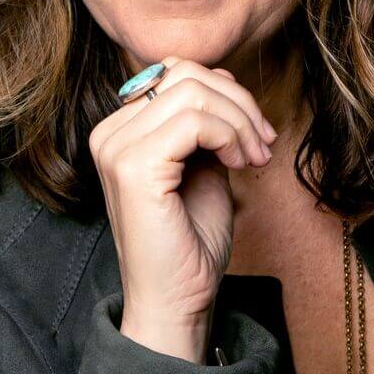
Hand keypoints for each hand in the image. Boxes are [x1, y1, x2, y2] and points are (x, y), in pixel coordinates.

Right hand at [88, 57, 277, 362]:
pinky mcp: (133, 166)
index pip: (176, 73)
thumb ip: (206, 124)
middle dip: (239, 104)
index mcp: (121, 131)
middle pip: (185, 74)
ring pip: (193, 91)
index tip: (256, 136)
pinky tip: (239, 166)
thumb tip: (222, 80)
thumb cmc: (190, 243)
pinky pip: (194, 120)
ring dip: (239, 122)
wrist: (178, 299)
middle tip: (264, 146)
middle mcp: (109, 134)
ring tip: (253, 159)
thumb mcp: (202, 166)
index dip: (226, 95)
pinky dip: (229, 136)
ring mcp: (116, 148)